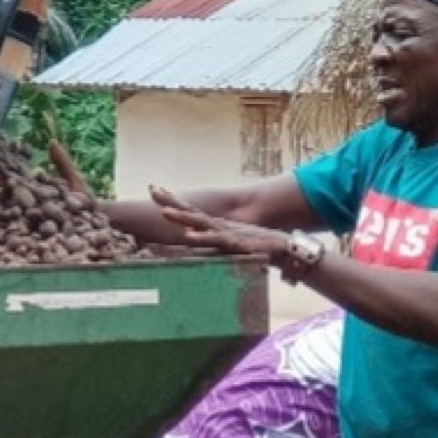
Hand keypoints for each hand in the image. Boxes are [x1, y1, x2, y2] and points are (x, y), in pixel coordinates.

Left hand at [149, 184, 287, 256]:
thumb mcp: (232, 245)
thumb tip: (200, 243)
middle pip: (190, 211)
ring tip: (164, 212)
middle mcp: (218, 226)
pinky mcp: (235, 243)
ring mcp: (226, 233)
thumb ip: (217, 243)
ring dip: (182, 217)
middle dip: (171, 201)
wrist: (284, 249)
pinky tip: (188, 235)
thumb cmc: (259, 247)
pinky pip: (215, 240)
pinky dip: (202, 237)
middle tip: (152, 190)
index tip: (155, 189)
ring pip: (199, 223)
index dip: (173, 200)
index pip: (190, 210)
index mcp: (215, 225)